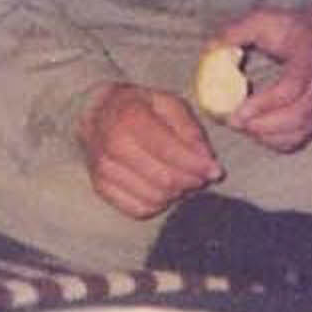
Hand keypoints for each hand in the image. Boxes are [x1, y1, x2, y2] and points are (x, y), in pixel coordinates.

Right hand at [79, 82, 221, 220]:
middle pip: (164, 179)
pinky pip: (138, 209)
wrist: (96, 113)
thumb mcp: (166, 103)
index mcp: (129, 117)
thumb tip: (206, 158)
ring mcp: (103, 168)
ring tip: (181, 178)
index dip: (196, 165)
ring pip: (154, 197)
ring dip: (175, 193)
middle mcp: (112, 144)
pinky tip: (162, 187)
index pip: (169, 151)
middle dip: (190, 180)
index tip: (215, 170)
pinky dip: (158, 203)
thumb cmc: (138, 106)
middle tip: (200, 175)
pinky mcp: (101, 187)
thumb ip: (188, 128)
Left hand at [212, 4, 311, 154]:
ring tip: (241, 126)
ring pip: (300, 131)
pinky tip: (256, 132)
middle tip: (232, 122)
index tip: (238, 112)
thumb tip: (210, 50)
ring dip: (268, 135)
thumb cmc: (286, 28)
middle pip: (298, 115)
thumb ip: (236, 31)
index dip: (265, 103)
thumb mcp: (261, 19)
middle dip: (262, 125)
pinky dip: (277, 141)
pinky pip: (300, 137)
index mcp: (309, 58)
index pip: (292, 88)